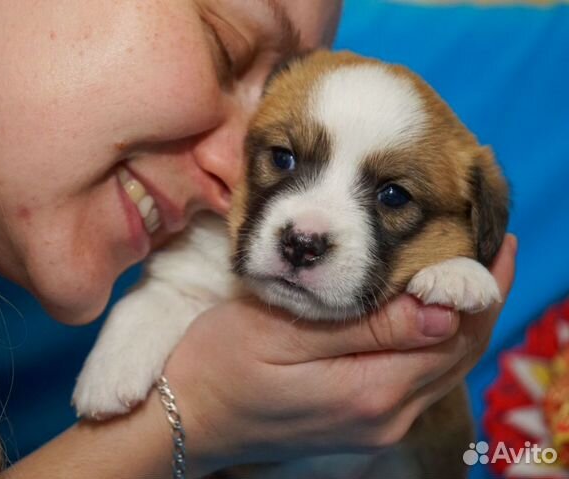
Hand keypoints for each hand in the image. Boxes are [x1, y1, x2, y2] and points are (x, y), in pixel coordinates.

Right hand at [163, 234, 516, 473]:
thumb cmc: (219, 364)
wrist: (186, 417)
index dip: (481, 285)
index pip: (455, 334)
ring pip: (441, 366)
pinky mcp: (361, 421)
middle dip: (479, 297)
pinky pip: (416, 377)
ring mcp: (375, 424)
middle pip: (458, 353)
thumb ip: (364, 326)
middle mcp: (386, 417)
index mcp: (371, 392)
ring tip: (460, 268)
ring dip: (458, 317)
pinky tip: (421, 308)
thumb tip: (443, 309)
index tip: (494, 237)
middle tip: (487, 242)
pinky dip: (431, 338)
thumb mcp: (281, 333)